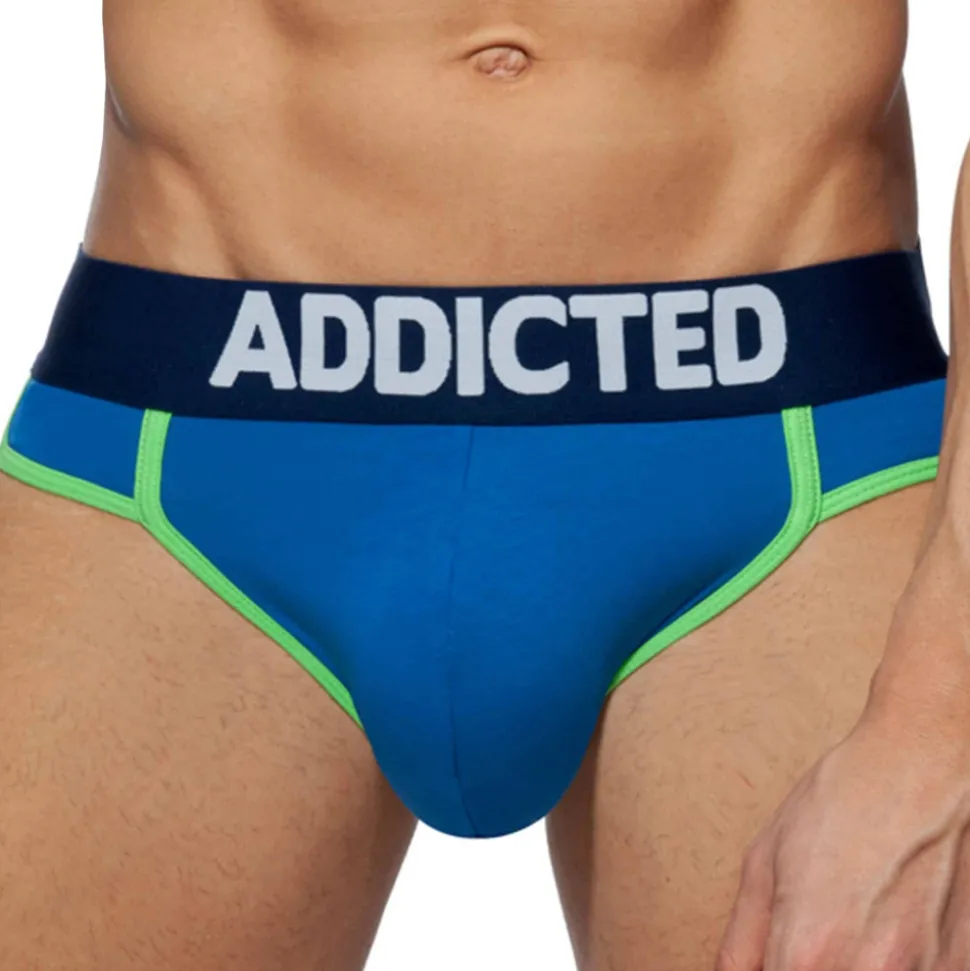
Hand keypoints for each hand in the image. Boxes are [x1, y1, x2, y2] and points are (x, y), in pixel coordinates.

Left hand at [716, 690, 969, 969]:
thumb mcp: (766, 858)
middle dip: (810, 968)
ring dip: (853, 968)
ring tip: (854, 926)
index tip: (777, 958)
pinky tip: (890, 926)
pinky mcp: (962, 968)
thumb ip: (743, 939)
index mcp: (809, 947)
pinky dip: (897, 964)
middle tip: (812, 938)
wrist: (926, 762)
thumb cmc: (844, 799)